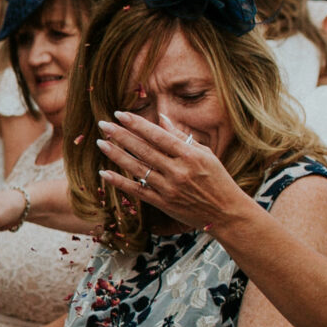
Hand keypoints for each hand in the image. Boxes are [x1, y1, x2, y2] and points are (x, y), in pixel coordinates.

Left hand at [95, 110, 251, 229]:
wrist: (226, 213)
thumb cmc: (218, 179)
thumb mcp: (206, 153)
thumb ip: (182, 136)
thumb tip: (162, 117)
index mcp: (190, 155)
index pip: (157, 135)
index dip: (137, 124)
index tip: (120, 114)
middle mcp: (178, 170)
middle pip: (143, 150)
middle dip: (121, 135)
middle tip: (103, 124)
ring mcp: (169, 188)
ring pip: (137, 168)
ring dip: (116, 155)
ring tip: (101, 143)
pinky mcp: (163, 203)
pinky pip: (137, 190)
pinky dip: (120, 182)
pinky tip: (104, 173)